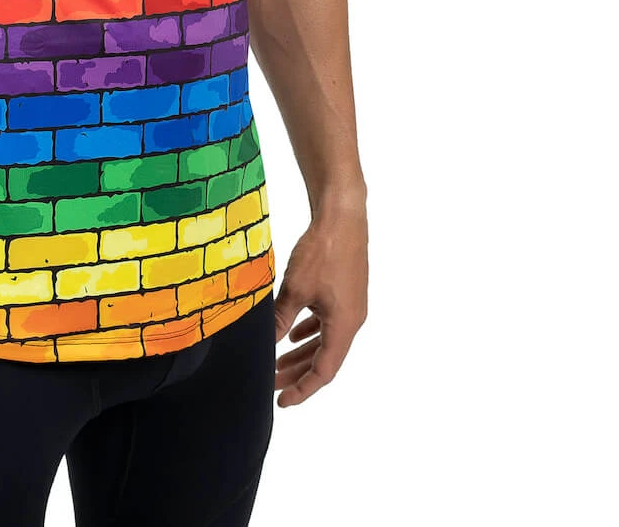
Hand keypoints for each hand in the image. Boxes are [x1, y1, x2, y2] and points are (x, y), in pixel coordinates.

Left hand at [272, 201, 367, 406]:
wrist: (342, 216)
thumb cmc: (323, 251)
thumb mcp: (295, 289)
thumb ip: (281, 318)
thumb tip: (266, 342)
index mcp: (344, 326)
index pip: (325, 371)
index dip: (303, 389)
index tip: (282, 400)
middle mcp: (352, 320)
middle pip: (325, 359)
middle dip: (298, 373)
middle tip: (272, 383)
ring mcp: (350, 305)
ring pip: (325, 340)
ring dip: (302, 353)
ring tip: (277, 362)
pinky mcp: (345, 291)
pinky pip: (327, 322)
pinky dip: (309, 331)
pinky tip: (293, 333)